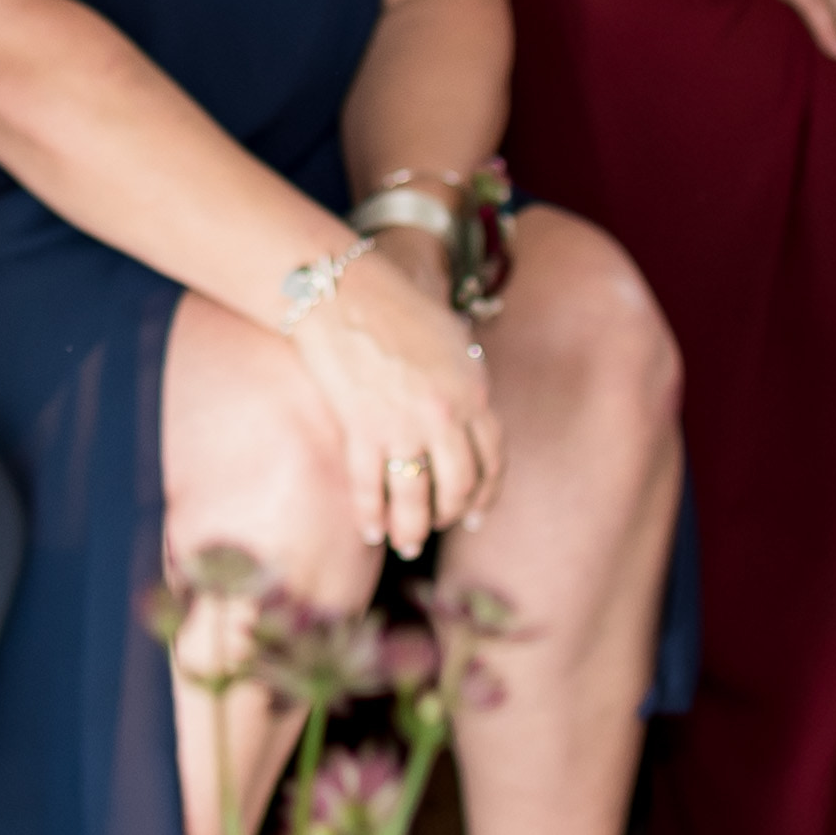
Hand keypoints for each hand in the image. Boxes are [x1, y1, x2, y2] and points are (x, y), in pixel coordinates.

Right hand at [290, 242, 500, 555]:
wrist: (343, 290)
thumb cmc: (394, 304)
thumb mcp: (451, 339)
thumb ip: (464, 380)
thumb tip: (466, 412)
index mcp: (474, 392)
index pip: (492, 459)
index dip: (487, 493)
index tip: (478, 513)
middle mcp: (445, 416)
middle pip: (459, 486)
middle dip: (450, 515)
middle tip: (438, 528)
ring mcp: (404, 427)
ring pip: (416, 498)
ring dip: (412, 529)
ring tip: (405, 544)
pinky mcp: (362, 430)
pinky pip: (370, 488)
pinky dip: (371, 515)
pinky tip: (370, 532)